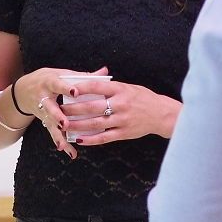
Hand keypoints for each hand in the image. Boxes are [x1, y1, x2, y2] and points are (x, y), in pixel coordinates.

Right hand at [15, 66, 109, 159]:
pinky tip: (70, 152)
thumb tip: (105, 71)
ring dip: (57, 135)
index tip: (75, 92)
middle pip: (50, 108)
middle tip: (65, 123)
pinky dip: (62, 143)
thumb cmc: (48, 80)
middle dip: (57, 116)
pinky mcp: (45, 122)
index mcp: (50, 83)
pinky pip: (53, 134)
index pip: (58, 85)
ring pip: (50, 124)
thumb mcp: (61, 74)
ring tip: (62, 144)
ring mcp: (43, 112)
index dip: (66, 88)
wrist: (24, 90)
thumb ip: (83, 76)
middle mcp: (44, 98)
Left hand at [60, 78, 179, 146]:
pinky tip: (79, 140)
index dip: (81, 87)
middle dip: (73, 109)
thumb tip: (89, 82)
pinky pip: (104, 137)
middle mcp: (120, 104)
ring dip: (77, 125)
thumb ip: (109, 87)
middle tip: (59, 109)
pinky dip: (91, 139)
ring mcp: (122, 120)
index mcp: (120, 89)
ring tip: (64, 125)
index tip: (67, 88)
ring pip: (95, 123)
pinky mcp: (124, 133)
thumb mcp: (128, 87)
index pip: (97, 86)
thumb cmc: (142, 98)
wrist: (162, 114)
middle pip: (92, 107)